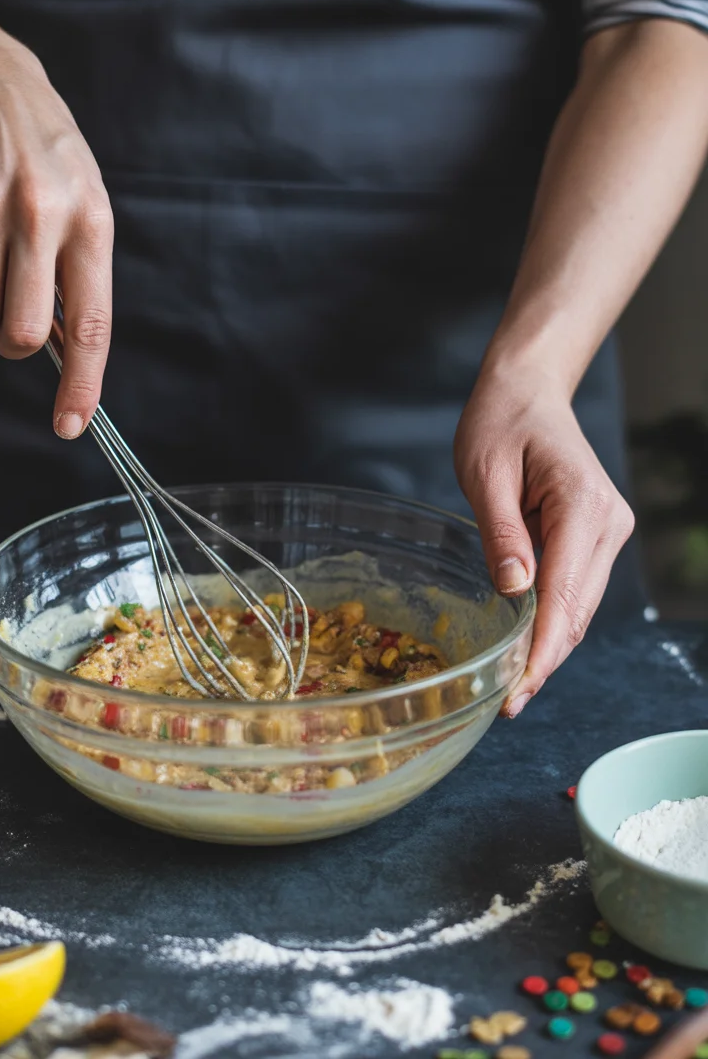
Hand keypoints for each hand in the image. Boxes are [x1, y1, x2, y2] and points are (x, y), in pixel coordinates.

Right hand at [0, 34, 112, 437]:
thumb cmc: (51, 166)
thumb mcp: (88, 211)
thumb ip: (80, 283)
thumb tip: (68, 360)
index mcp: (89, 222)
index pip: (89, 324)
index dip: (81, 383)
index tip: (70, 424)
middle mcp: (37, 213)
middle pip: (22, 331)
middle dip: (18, 342)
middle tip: (19, 317)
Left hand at [454, 367, 634, 716]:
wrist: (527, 390)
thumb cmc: (500, 422)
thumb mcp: (485, 474)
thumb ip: (501, 534)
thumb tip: (514, 594)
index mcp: (583, 505)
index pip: (565, 594)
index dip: (542, 649)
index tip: (516, 689)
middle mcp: (607, 523)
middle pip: (579, 609)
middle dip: (546, 660)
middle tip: (507, 702)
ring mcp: (607, 530)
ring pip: (581, 605)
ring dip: (550, 646)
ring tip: (513, 688)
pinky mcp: (594, 535)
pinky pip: (575, 588)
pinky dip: (553, 621)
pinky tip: (527, 648)